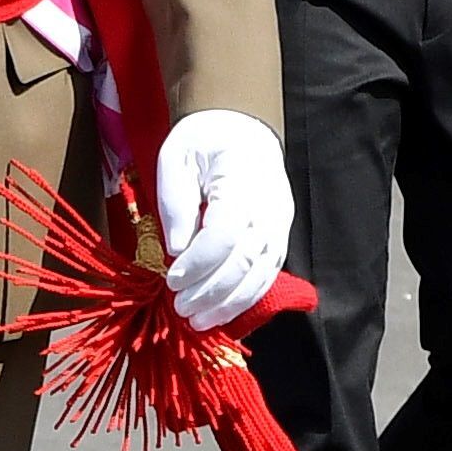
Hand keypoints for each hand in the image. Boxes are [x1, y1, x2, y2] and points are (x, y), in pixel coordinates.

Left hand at [155, 109, 293, 332]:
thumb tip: (178, 250)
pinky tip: (223, 312)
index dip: (199, 264)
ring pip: (261, 275)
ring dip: (229, 303)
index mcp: (242, 183)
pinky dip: (246, 299)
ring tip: (199, 321)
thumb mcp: (175, 158)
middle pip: (244, 261)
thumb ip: (176, 202)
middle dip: (210, 291)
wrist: (244, 128)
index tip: (172, 280)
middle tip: (180, 308)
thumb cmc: (205, 141)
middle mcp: (269, 210)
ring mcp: (279, 226)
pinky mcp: (279, 238)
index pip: (225, 234)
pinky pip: (268, 275)